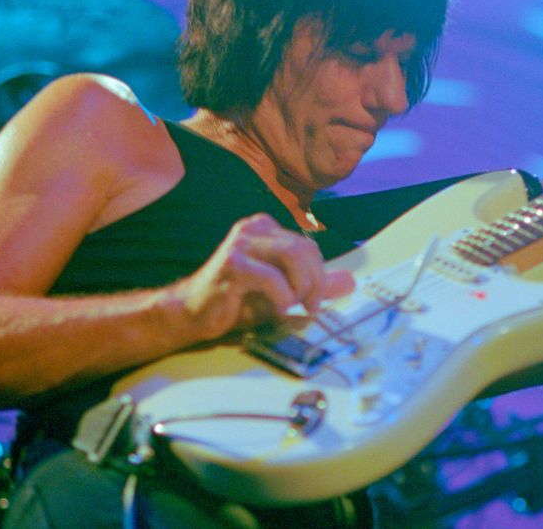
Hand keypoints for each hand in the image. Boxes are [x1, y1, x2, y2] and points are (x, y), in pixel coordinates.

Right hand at [177, 213, 354, 340]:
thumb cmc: (236, 302)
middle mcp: (253, 229)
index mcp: (265, 229)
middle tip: (310, 307)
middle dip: (315, 282)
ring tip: (292, 306)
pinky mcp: (232, 265)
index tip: (315, 301)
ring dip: (301, 287)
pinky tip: (274, 309)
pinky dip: (281, 297)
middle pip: (305, 249)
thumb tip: (351, 281)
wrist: (191, 314)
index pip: (308, 245)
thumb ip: (314, 284)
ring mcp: (241, 244)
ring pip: (293, 256)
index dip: (320, 275)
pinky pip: (272, 278)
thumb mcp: (283, 292)